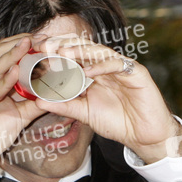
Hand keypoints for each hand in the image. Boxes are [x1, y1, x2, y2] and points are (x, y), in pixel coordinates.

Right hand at [0, 36, 47, 170]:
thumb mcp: (18, 115)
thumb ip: (33, 103)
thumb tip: (54, 94)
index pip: (5, 53)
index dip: (24, 44)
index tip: (45, 40)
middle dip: (22, 44)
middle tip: (42, 38)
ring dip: (13, 55)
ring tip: (29, 45)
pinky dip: (5, 80)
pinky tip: (17, 71)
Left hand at [29, 34, 180, 163]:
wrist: (143, 136)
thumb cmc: (117, 122)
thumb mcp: (84, 114)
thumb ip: (64, 105)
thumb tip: (38, 100)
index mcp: (94, 72)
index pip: (73, 56)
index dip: (56, 52)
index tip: (37, 53)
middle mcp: (106, 66)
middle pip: (84, 48)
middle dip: (64, 46)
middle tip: (45, 47)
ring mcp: (122, 67)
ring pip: (99, 52)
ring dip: (80, 51)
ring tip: (62, 53)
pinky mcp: (137, 72)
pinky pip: (118, 64)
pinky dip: (102, 66)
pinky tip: (88, 71)